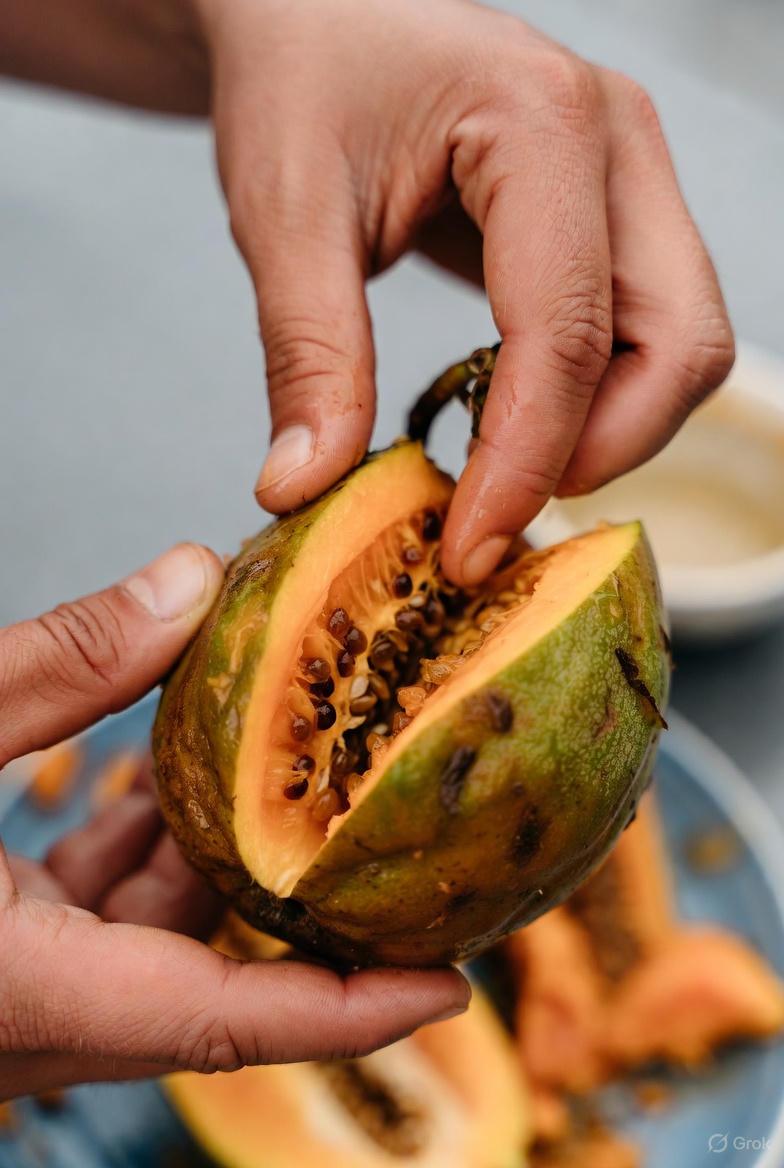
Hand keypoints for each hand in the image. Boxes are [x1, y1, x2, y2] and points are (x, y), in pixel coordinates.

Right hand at [0, 544, 468, 1100]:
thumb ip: (59, 663)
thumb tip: (190, 577)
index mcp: (11, 990)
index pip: (218, 1021)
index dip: (346, 1017)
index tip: (449, 989)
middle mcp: (17, 1024)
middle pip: (202, 985)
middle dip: (296, 920)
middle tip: (392, 845)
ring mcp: (2, 1006)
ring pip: (149, 952)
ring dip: (212, 868)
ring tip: (287, 777)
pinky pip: (92, 932)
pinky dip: (136, 864)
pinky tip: (162, 784)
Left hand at [196, 0, 733, 583]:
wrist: (318, 11)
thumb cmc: (302, 73)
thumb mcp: (286, 210)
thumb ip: (308, 352)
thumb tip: (307, 487)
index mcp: (544, 123)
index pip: (571, 333)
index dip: (526, 463)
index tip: (466, 548)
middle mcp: (620, 147)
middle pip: (680, 348)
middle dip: (598, 453)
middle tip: (491, 512)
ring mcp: (631, 180)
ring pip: (682, 350)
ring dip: (607, 434)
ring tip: (498, 470)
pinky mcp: (615, 217)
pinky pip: (648, 335)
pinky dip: (596, 402)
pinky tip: (512, 425)